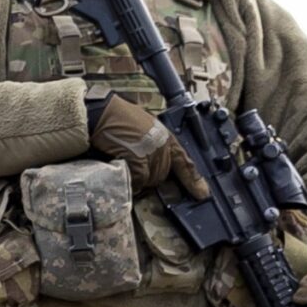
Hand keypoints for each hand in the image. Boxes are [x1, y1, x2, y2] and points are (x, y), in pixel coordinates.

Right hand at [86, 93, 207, 197]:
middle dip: (149, 174)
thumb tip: (148, 168)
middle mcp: (163, 146)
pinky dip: (128, 179)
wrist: (103, 113)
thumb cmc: (118, 118)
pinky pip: (137, 181)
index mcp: (166, 136)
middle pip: (162, 175)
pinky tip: (119, 165)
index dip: (193, 179)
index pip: (184, 161)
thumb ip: (152, 145)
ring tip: (122, 159)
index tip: (203, 194)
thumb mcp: (142, 129)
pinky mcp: (140, 161)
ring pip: (150, 180)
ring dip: (138, 177)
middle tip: (130, 160)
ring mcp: (153, 154)